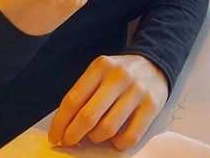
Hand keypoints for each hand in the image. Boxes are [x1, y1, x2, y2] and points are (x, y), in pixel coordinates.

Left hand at [48, 53, 168, 150]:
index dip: (60, 122)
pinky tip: (115, 139)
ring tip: (95, 135)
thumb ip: (84, 93)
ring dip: (96, 138)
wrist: (154, 64)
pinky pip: (130, 136)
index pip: (73, 99)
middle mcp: (118, 77)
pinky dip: (118, 144)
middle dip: (73, 135)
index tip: (55, 136)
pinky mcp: (152, 106)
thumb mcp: (100, 72)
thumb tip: (65, 125)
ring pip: (108, 128)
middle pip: (88, 116)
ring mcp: (136, 91)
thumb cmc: (120, 73)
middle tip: (69, 142)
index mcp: (100, 66)